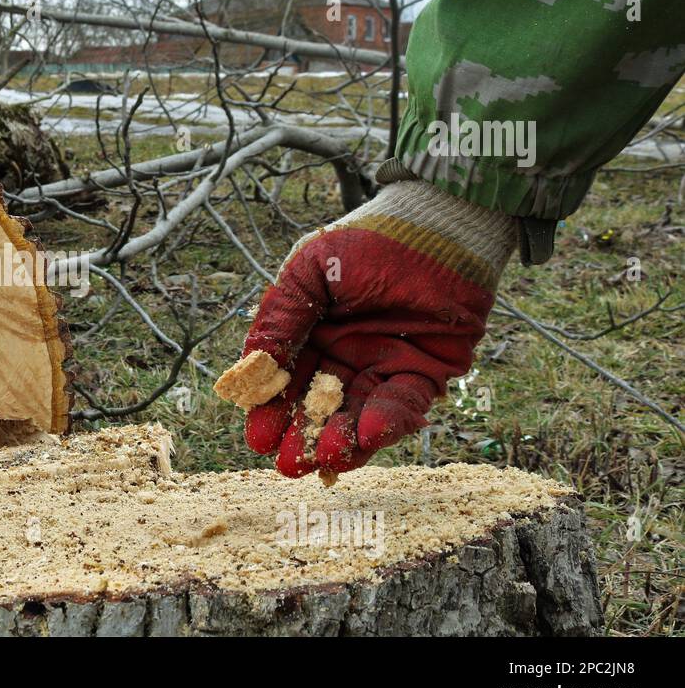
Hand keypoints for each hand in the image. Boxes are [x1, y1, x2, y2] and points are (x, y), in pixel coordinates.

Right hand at [239, 181, 515, 477]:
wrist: (438, 224)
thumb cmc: (367, 238)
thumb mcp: (308, 272)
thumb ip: (280, 318)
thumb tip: (249, 369)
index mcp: (313, 333)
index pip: (286, 381)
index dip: (271, 411)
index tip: (257, 437)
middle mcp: (346, 355)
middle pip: (320, 408)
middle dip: (302, 437)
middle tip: (287, 463)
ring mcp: (385, 367)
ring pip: (358, 415)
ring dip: (341, 440)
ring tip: (322, 458)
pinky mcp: (426, 373)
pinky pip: (403, 406)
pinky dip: (385, 423)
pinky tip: (365, 435)